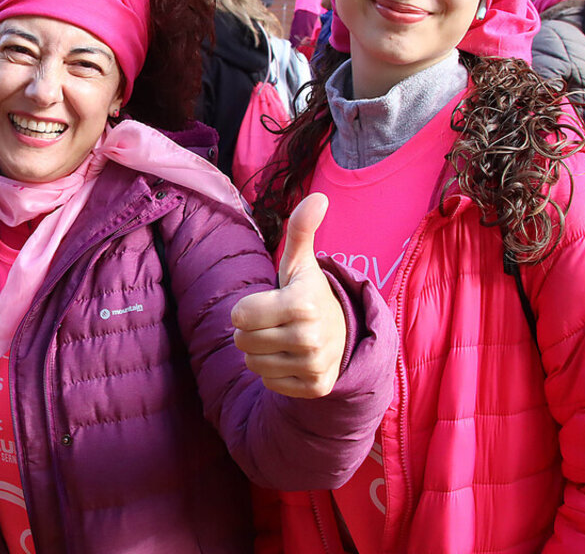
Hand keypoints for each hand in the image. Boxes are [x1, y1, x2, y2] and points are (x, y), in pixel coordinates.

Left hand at [231, 193, 345, 398]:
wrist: (344, 333)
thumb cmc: (308, 293)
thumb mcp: (299, 263)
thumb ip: (301, 229)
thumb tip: (318, 197)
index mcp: (303, 303)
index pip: (240, 316)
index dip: (246, 309)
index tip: (266, 304)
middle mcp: (311, 337)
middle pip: (243, 342)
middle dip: (251, 331)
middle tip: (274, 322)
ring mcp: (315, 364)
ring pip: (253, 364)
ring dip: (260, 353)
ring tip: (282, 339)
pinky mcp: (315, 387)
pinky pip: (268, 383)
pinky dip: (274, 372)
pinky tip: (292, 358)